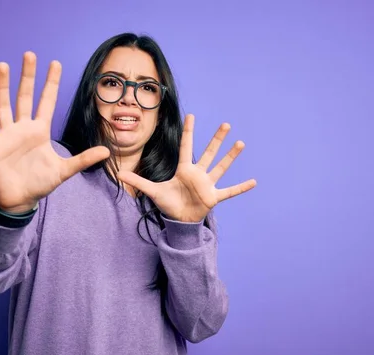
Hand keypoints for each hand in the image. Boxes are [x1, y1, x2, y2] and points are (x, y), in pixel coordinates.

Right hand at [0, 52, 109, 212]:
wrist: (21, 200)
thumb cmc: (41, 183)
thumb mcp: (64, 171)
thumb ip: (83, 159)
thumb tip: (106, 152)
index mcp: (40, 131)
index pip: (47, 102)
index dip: (51, 84)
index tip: (55, 63)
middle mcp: (22, 128)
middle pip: (25, 97)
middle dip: (28, 77)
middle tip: (30, 54)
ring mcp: (6, 135)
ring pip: (3, 106)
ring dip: (2, 86)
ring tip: (2, 65)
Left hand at [117, 114, 255, 222]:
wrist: (179, 220)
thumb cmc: (168, 203)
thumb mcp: (152, 192)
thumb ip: (138, 182)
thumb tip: (119, 174)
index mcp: (184, 170)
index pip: (186, 146)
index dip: (189, 132)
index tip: (191, 115)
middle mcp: (198, 174)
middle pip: (209, 153)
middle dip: (216, 139)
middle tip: (225, 124)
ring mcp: (207, 185)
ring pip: (221, 167)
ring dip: (231, 157)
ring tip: (240, 144)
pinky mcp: (213, 197)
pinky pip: (230, 191)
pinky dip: (241, 187)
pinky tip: (254, 181)